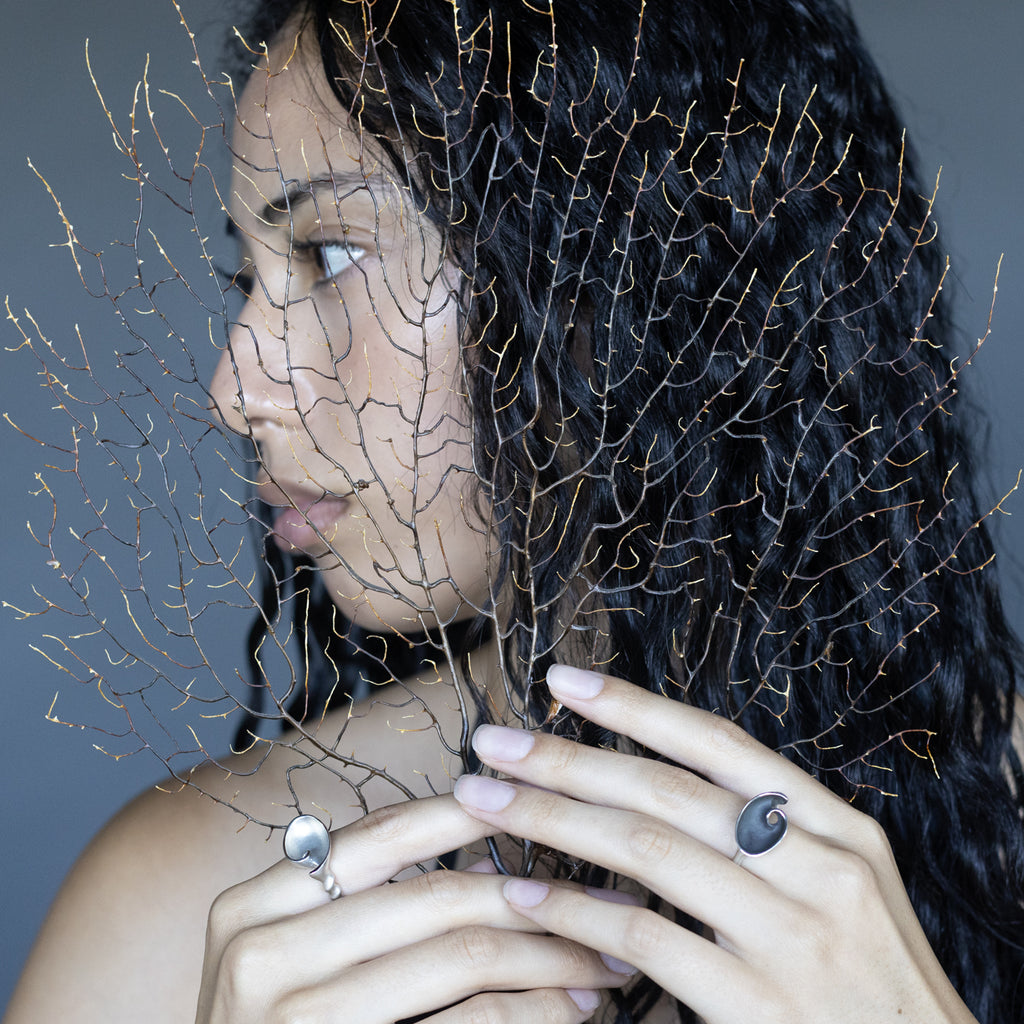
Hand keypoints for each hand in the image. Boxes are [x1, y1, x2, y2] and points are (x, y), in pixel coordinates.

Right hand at [194, 794, 629, 1022]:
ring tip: (601, 956)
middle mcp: (262, 954)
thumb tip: (480, 851)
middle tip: (603, 895)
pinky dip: (531, 1012)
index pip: (382, 836)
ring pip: (460, 956)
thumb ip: (360, 906)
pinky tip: (571, 1008)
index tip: (540, 805)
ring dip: (547, 953)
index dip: (468, 815)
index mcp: (253, 906)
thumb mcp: (289, 963)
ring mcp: (295, 1019)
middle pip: (434, 897)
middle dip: (532, 894)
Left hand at [452, 666, 978, 1023]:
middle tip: (493, 742)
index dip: (636, 707)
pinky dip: (575, 912)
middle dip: (568, 759)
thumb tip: (657, 793)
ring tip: (484, 801)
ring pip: (646, 850)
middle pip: (667, 789)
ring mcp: (794, 936)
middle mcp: (821, 867)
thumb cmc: (871, 988)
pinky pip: (645, 938)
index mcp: (839, 829)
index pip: (719, 744)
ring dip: (551, 821)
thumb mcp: (843, 892)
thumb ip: (767, 839)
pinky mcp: (761, 1006)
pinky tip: (523, 895)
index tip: (565, 680)